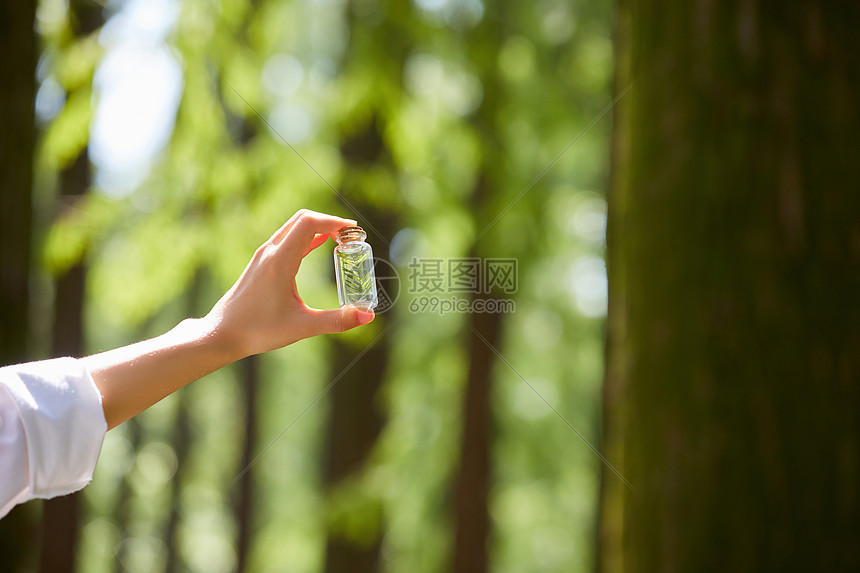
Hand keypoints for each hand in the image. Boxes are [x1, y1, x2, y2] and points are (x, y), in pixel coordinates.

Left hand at [206, 209, 375, 358]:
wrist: (221, 333)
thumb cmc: (258, 330)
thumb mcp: (303, 327)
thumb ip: (337, 320)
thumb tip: (368, 317)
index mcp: (280, 260)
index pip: (309, 223)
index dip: (334, 222)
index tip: (355, 232)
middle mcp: (270, 251)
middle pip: (303, 218)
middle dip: (330, 221)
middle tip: (352, 236)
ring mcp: (264, 255)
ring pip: (294, 227)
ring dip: (318, 227)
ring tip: (342, 240)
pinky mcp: (262, 263)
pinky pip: (288, 239)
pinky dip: (308, 237)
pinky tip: (322, 245)